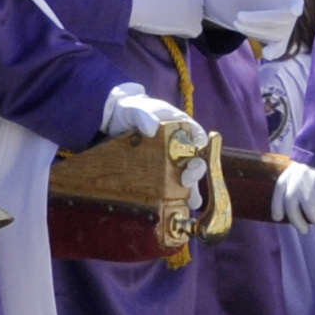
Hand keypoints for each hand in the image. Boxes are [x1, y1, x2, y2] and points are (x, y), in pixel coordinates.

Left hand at [101, 86, 209, 207]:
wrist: (114, 121)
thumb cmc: (130, 110)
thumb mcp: (135, 109)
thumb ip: (143, 115)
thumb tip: (151, 129)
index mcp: (179, 126)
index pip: (198, 137)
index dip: (200, 149)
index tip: (192, 160)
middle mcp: (180, 144)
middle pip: (195, 160)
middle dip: (195, 172)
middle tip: (186, 181)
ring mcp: (171, 159)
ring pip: (187, 176)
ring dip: (191, 190)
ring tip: (191, 203)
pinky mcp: (161, 172)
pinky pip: (173, 184)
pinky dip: (178, 195)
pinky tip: (179, 206)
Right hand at [124, 0, 204, 37]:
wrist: (134, 1)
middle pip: (197, 1)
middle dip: (186, 4)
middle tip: (169, 8)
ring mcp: (197, 10)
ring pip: (196, 17)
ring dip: (185, 18)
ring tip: (168, 20)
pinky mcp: (192, 25)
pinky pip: (194, 31)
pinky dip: (185, 32)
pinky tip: (171, 29)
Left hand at [199, 0, 303, 46]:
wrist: (235, 1)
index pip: (295, 2)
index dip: (295, 6)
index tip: (293, 11)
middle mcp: (291, 14)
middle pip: (279, 20)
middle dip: (258, 19)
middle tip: (238, 18)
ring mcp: (285, 29)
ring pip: (274, 34)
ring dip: (254, 30)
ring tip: (236, 22)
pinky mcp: (277, 40)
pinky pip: (279, 48)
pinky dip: (274, 52)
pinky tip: (267, 55)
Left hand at [272, 160, 314, 232]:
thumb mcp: (306, 160)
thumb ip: (301, 174)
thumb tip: (305, 190)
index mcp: (290, 174)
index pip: (279, 192)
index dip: (277, 206)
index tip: (277, 218)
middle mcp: (297, 185)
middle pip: (293, 211)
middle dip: (297, 222)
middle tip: (304, 230)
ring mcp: (312, 191)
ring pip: (314, 217)